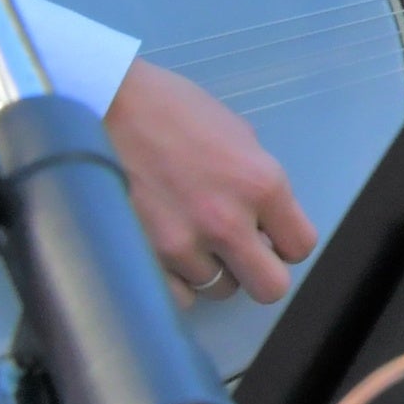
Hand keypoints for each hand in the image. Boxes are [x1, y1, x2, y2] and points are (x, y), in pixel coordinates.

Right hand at [105, 60, 314, 303]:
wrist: (104, 105)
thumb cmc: (170, 109)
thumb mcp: (236, 134)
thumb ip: (256, 181)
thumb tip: (265, 217)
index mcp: (261, 184)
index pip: (300, 246)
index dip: (286, 244)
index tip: (270, 236)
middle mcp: (227, 222)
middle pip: (270, 287)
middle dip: (259, 271)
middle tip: (239, 250)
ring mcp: (181, 246)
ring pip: (219, 290)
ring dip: (212, 270)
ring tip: (191, 238)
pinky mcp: (141, 258)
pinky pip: (177, 298)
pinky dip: (177, 281)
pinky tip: (167, 253)